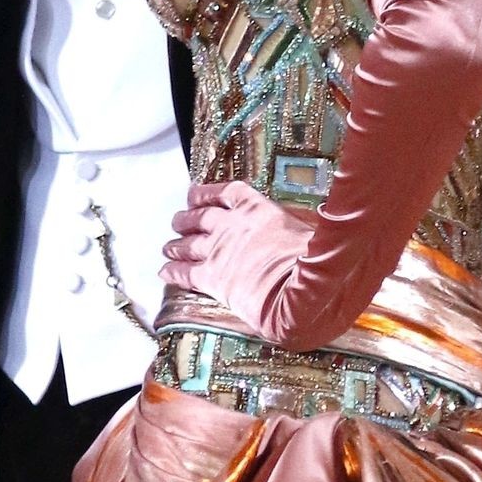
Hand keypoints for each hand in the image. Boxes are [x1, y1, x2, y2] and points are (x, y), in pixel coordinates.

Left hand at [161, 180, 313, 340]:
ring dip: (176, 245)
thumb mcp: (311, 231)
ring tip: (168, 247)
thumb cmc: (314, 260)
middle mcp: (232, 225)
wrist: (301, 288)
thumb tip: (317, 222)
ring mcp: (218, 250)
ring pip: (188, 244)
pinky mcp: (211, 277)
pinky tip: (164, 272)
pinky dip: (172, 272)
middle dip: (187, 219)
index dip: (208, 193)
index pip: (227, 193)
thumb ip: (301, 225)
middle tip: (178, 221)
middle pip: (200, 217)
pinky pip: (184, 273)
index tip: (196, 193)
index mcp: (258, 209)